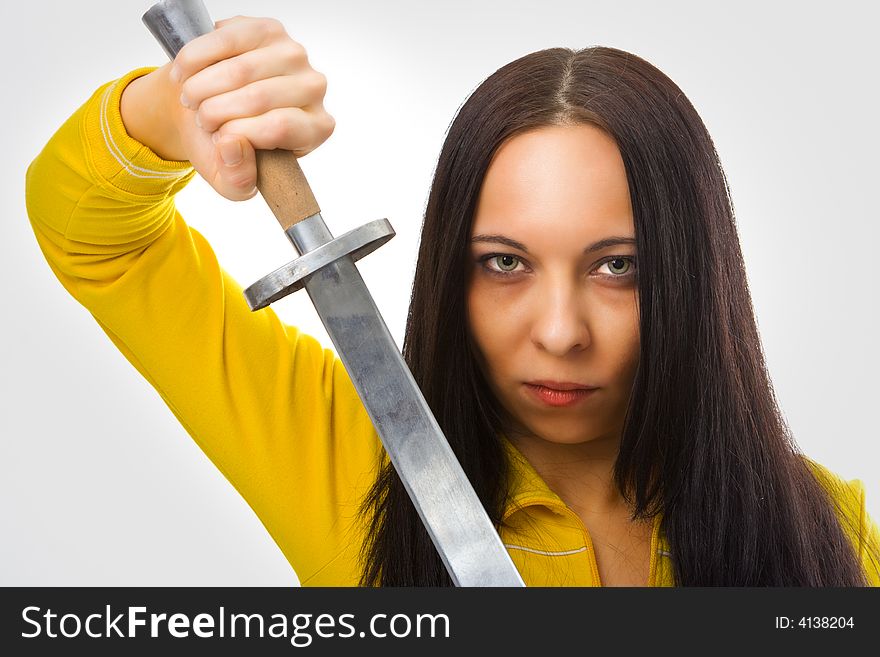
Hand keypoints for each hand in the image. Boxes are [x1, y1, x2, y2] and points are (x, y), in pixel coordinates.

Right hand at [122, 16, 334, 200]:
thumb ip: (237, 180)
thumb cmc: (226, 146)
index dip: (237, 133)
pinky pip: (225, 38)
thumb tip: (233, 145)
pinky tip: (186, 74)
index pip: (280, 126)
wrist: (205, 109)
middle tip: (201, 120)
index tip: (219, 140)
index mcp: (316, 129)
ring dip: (201, 88)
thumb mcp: (231, 180)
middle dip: (213, 112)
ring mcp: (294, 54)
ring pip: (240, 69)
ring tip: (192, 100)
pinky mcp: (267, 29)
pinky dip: (195, 59)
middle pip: (258, 97)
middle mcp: (315, 88)